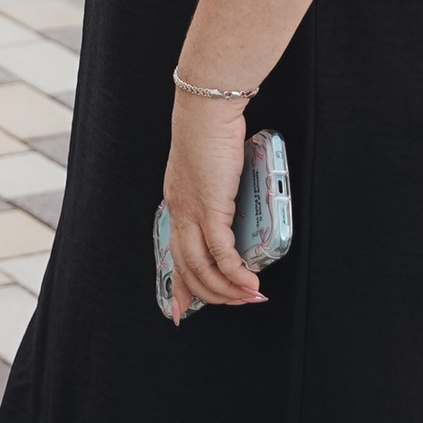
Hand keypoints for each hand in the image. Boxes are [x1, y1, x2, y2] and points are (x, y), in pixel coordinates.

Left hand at [161, 93, 260, 320]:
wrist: (206, 111)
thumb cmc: (209, 132)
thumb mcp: (208, 171)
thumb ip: (216, 191)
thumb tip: (235, 206)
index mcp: (176, 204)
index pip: (172, 254)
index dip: (177, 287)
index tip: (180, 310)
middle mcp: (179, 212)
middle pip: (187, 268)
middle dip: (212, 294)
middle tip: (236, 303)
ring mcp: (192, 212)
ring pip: (202, 267)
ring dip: (227, 288)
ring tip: (249, 296)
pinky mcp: (211, 208)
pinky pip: (222, 252)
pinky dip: (235, 272)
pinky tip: (250, 281)